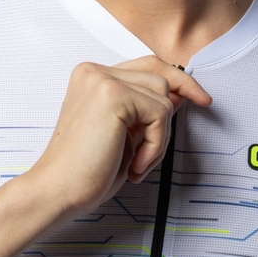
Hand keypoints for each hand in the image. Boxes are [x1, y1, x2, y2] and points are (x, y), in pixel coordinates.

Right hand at [30, 55, 211, 215]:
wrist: (57, 190)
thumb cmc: (84, 171)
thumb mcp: (124, 135)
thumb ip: (145, 110)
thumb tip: (180, 96)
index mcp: (91, 78)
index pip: (145, 66)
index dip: (176, 80)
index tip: (199, 97)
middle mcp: (94, 72)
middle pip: (158, 75)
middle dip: (170, 111)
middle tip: (163, 143)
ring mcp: (102, 80)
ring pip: (163, 96)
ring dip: (159, 135)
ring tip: (136, 162)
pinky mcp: (112, 95)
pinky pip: (160, 114)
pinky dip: (155, 145)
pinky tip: (134, 164)